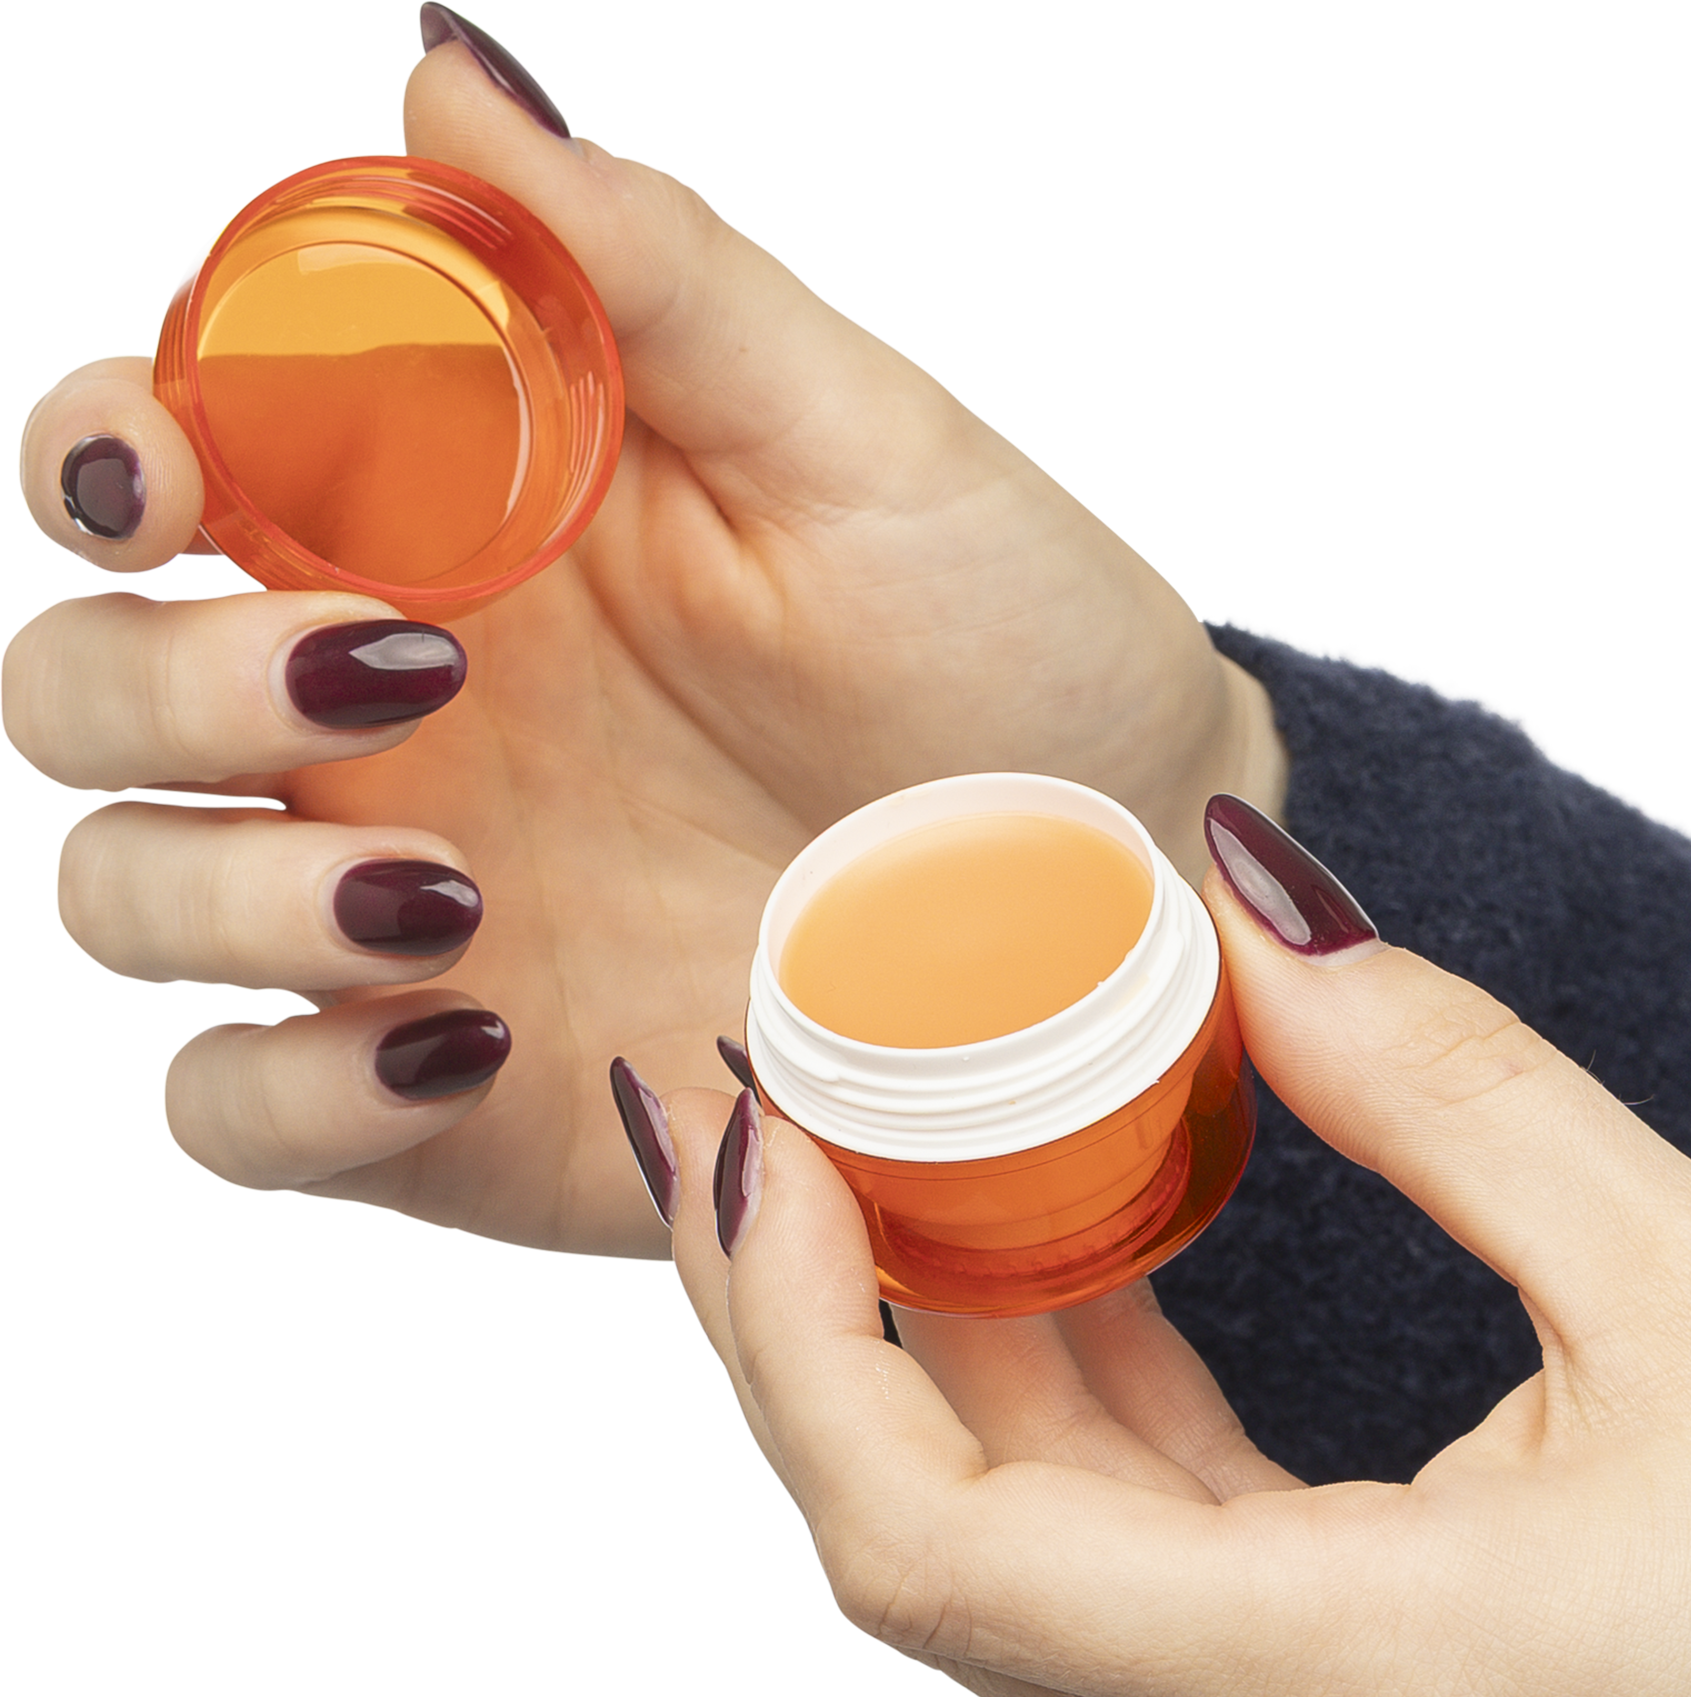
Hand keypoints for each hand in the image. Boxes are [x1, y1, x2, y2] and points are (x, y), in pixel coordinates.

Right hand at [1, 25, 1281, 1252]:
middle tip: (388, 672)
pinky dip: (296, 1091)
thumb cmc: (996, 644)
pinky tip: (460, 1038)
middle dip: (155, 677)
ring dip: (221, 892)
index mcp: (442, 535)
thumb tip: (451, 84)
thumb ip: (649, 279)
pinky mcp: (453, 1093)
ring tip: (449, 891)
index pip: (163, 467)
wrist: (1102, 878)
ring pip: (134, 898)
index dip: (104, 448)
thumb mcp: (855, 446)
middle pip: (89, 689)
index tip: (170, 458)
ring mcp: (402, 913)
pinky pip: (254, 1114)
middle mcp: (386, 722)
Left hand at [657, 797, 1690, 1696]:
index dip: (804, 1339)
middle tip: (772, 1122)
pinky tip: (1083, 1273)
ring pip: (1041, 1572)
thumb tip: (1252, 913)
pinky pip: (1156, 1581)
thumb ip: (1447, 1085)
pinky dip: (1090, 1424)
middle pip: (939, 1560)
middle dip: (825, 1333)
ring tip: (903, 1165)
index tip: (764, 1145)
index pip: (930, 1550)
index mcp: (1361, 1683)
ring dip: (956, 1369)